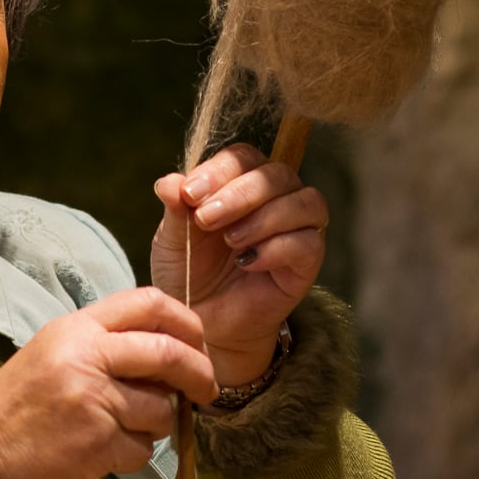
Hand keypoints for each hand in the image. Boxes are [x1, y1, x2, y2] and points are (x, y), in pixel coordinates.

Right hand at [0, 288, 215, 478]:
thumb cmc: (15, 408)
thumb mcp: (53, 354)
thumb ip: (104, 344)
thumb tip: (169, 351)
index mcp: (75, 328)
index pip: (149, 303)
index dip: (186, 321)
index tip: (198, 343)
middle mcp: (86, 357)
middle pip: (169, 353)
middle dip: (199, 373)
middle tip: (205, 390)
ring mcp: (93, 400)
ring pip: (162, 408)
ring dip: (158, 423)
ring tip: (125, 428)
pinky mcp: (98, 443)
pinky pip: (144, 448)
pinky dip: (134, 454)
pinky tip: (105, 452)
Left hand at [149, 144, 325, 388]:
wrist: (203, 321)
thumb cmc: (189, 272)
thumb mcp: (172, 239)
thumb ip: (175, 208)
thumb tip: (169, 181)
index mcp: (241, 182)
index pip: (243, 157)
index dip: (219, 171)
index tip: (189, 194)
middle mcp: (276, 198)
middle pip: (276, 174)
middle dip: (239, 194)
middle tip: (205, 219)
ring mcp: (297, 228)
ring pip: (304, 201)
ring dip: (263, 217)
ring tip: (230, 241)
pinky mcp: (307, 262)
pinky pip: (309, 242)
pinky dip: (277, 247)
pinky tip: (248, 261)